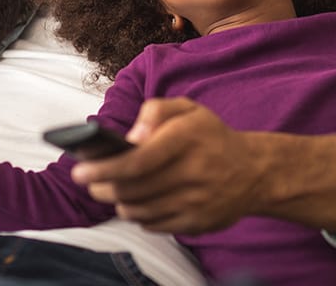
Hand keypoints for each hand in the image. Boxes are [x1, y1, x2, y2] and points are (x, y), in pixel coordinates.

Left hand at [70, 97, 266, 232]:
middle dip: (103, 187)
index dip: (105, 168)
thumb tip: (130, 137)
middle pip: (133, 188)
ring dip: (118, 202)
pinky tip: (137, 204)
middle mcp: (195, 171)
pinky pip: (155, 225)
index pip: (139, 160)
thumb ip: (155, 111)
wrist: (255, 172)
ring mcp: (197, 201)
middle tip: (91, 183)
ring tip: (112, 192)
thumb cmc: (212, 137)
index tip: (80, 171)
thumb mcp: (188, 109)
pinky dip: (138, 216)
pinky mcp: (198, 223)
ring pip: (140, 210)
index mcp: (189, 137)